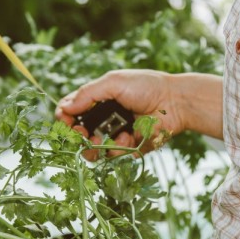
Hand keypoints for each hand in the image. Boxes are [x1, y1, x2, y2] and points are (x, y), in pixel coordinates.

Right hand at [55, 70, 183, 158]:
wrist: (175, 102)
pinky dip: (117, 147)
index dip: (64, 118)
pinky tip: (128, 136)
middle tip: (82, 133)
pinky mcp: (127, 148)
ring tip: (101, 138)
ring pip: (92, 150)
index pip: (71, 111)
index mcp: (97, 100)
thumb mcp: (113, 82)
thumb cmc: (146, 86)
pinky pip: (113, 156)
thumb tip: (64, 108)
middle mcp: (103, 119)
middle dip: (76, 136)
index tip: (65, 120)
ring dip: (94, 145)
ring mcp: (114, 135)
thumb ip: (87, 94)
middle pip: (77, 135)